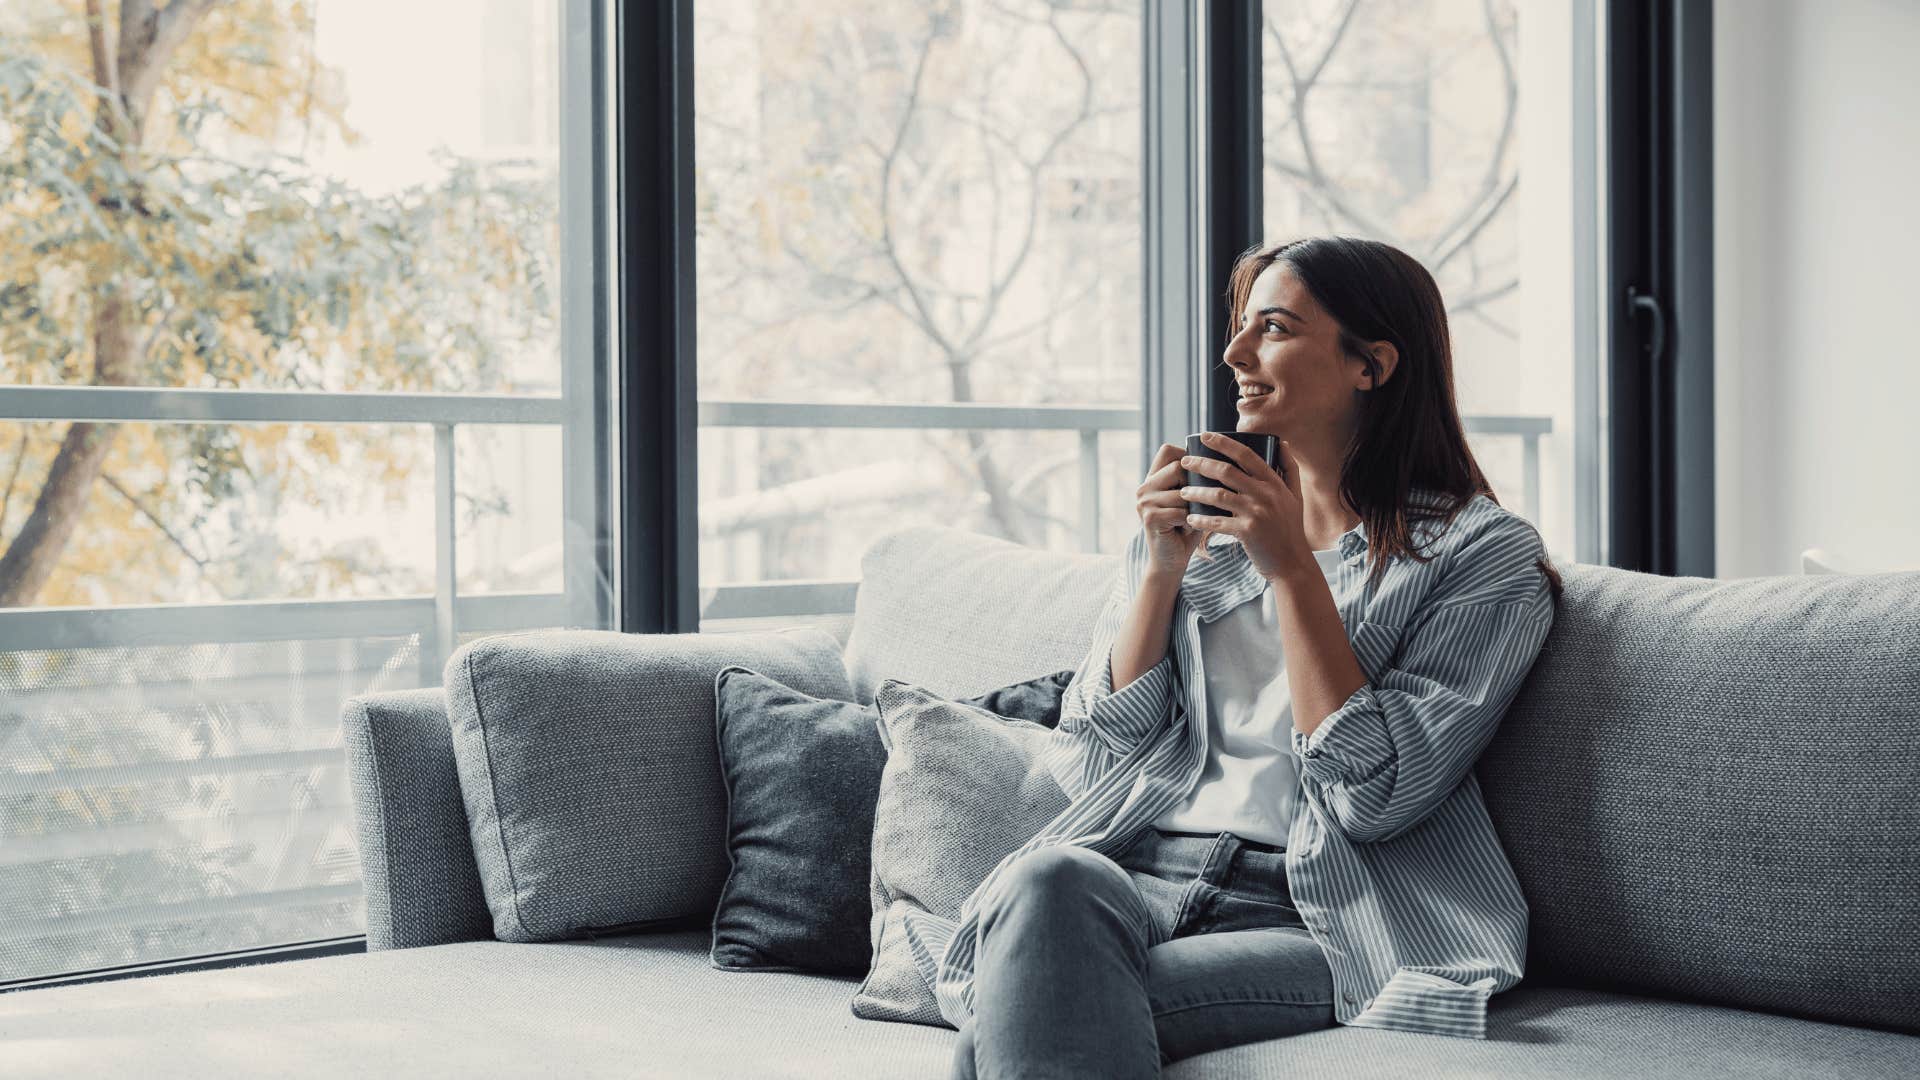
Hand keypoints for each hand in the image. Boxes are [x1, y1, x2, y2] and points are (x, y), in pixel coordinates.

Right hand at [1135, 442, 1211, 577]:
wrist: (1171, 562)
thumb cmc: (1186, 528)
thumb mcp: (1191, 499)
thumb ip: (1196, 480)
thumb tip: (1222, 460)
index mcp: (1152, 479)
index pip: (1168, 450)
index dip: (1188, 457)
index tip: (1200, 473)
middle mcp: (1144, 487)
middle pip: (1179, 467)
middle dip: (1194, 486)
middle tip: (1194, 505)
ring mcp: (1144, 502)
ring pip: (1183, 491)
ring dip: (1194, 508)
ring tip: (1190, 520)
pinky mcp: (1149, 517)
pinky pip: (1181, 511)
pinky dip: (1190, 522)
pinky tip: (1185, 530)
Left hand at [1177, 432, 1310, 580]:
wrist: (1292, 564)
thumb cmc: (1290, 529)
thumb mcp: (1295, 496)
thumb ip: (1289, 468)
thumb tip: (1282, 442)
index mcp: (1274, 483)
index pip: (1246, 455)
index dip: (1223, 443)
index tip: (1204, 436)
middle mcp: (1266, 494)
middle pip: (1227, 471)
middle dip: (1201, 463)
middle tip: (1184, 461)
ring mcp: (1257, 513)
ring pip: (1218, 495)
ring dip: (1197, 492)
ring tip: (1183, 491)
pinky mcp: (1247, 532)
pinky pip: (1218, 522)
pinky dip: (1202, 519)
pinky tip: (1190, 518)